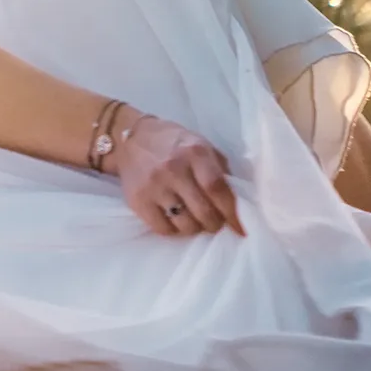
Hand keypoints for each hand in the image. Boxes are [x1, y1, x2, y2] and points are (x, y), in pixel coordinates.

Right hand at [103, 108, 244, 235]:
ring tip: (195, 221)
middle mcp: (174, 169)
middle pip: (203, 211)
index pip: (217, 189)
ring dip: (195, 228)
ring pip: (184, 224)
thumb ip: (220, 169)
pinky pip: (162, 228)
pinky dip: (174, 230)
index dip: (232, 213)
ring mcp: (154, 186)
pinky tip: (176, 221)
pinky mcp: (137, 200)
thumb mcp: (201, 145)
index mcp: (195, 153)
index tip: (240, 228)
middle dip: (214, 224)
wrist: (130, 139)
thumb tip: (236, 201)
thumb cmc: (173, 144)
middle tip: (214, 223)